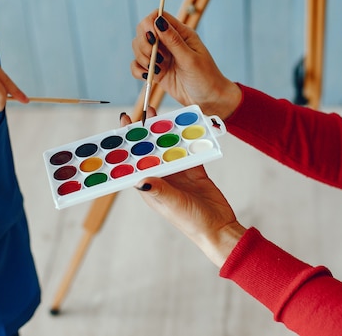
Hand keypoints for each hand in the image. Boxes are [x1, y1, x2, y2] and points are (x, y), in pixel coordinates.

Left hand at [120, 110, 245, 266]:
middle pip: (149, 151)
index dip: (126, 145)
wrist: (219, 229)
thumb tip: (141, 179)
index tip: (122, 127)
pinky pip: (188, 150)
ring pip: (168, 148)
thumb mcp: (174, 205)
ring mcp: (178, 174)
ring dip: (164, 133)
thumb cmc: (193, 223)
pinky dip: (187, 139)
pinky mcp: (195, 171)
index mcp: (151, 187)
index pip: (133, 163)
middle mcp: (162, 178)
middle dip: (144, 133)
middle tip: (140, 113)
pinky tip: (185, 126)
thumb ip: (159, 191)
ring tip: (159, 114)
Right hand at [131, 10, 241, 118]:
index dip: (149, 24)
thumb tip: (158, 21)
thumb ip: (173, 41)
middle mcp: (169, 42)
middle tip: (157, 58)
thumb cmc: (206, 78)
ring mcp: (161, 56)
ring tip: (157, 69)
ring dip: (142, 58)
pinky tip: (149, 76)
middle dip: (144, 44)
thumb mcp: (191, 59)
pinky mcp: (156, 70)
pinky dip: (139, 70)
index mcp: (181, 33)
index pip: (158, 16)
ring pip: (138, 47)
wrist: (209, 100)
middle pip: (143, 30)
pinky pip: (138, 65)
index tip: (153, 39)